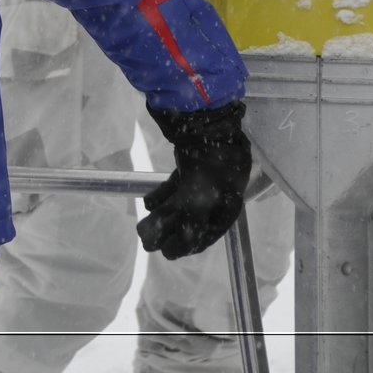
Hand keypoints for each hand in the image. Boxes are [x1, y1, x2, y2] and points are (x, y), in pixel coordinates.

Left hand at [137, 101, 251, 259]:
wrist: (205, 119)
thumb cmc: (208, 164)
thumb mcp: (196, 199)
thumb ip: (183, 225)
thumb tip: (168, 249)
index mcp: (230, 204)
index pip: (210, 232)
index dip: (189, 245)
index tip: (169, 252)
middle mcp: (221, 193)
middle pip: (194, 218)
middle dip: (171, 232)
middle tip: (149, 244)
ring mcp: (207, 176)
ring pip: (183, 201)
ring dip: (163, 215)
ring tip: (143, 225)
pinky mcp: (193, 161)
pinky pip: (177, 184)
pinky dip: (164, 194)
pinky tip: (148, 202)